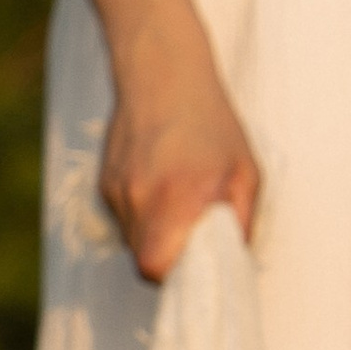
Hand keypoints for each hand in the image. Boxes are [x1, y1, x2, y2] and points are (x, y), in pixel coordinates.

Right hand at [100, 7, 260, 282]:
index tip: (196, 267)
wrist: (161, 73)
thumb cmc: (213, 124)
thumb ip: (241, 222)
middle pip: (144, 260)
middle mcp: (140, 197)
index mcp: (178, 198)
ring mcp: (117, 190)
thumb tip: (235, 263)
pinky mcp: (104, 183)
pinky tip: (161, 184)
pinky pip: (125, 217)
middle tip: (195, 240)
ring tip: (179, 202)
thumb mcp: (246, 173)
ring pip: (134, 239)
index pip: (156, 267)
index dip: (175, 275)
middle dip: (170, 259)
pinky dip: (143, 213)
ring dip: (157, 234)